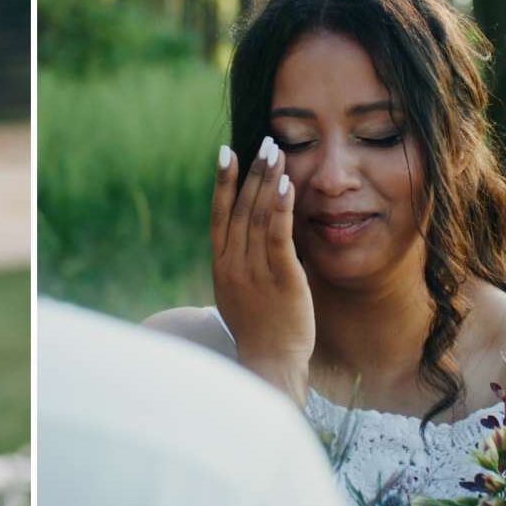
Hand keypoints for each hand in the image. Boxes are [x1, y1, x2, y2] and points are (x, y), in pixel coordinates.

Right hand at [211, 138, 313, 403]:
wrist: (270, 363)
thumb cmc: (260, 328)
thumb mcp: (240, 291)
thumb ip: (242, 261)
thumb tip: (252, 229)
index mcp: (221, 266)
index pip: (218, 215)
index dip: (221, 182)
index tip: (226, 152)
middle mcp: (233, 265)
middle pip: (239, 209)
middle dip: (251, 173)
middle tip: (264, 142)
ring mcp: (254, 271)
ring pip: (258, 216)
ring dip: (267, 181)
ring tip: (276, 153)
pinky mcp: (280, 278)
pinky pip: (278, 236)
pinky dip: (281, 207)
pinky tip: (286, 185)